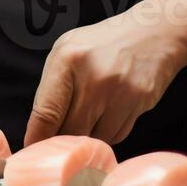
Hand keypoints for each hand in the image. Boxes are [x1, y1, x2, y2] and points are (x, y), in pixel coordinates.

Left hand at [23, 5, 184, 147]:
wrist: (153, 32)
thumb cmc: (102, 44)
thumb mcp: (67, 50)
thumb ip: (52, 87)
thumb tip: (40, 130)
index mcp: (68, 60)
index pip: (46, 113)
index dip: (36, 139)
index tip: (32, 153)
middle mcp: (94, 78)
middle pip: (70, 132)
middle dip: (61, 143)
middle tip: (58, 146)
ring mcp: (120, 93)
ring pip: (95, 139)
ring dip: (87, 139)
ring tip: (88, 121)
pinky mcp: (140, 103)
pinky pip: (117, 135)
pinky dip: (108, 134)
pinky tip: (109, 116)